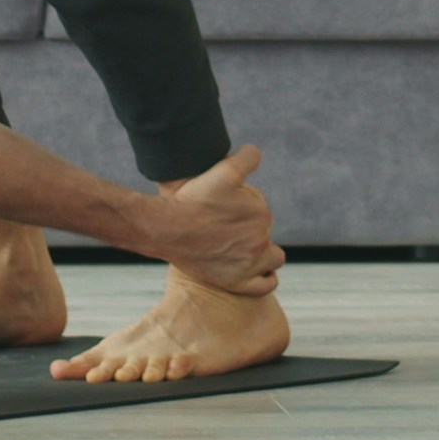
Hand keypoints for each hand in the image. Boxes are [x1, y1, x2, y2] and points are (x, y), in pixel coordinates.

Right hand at [154, 146, 283, 296]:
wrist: (165, 229)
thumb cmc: (191, 200)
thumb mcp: (221, 171)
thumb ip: (246, 159)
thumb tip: (256, 154)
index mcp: (261, 215)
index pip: (263, 212)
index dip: (247, 209)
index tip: (227, 211)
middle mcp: (260, 241)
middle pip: (266, 235)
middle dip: (251, 231)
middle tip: (226, 229)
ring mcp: (249, 265)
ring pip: (273, 259)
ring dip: (264, 254)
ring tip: (243, 249)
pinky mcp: (237, 283)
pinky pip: (265, 285)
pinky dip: (265, 278)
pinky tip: (257, 270)